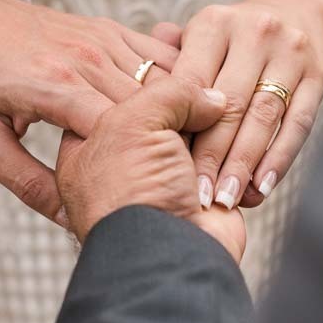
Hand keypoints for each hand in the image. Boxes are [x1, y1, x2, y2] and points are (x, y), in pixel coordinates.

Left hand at [0, 0, 177, 224]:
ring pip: (165, 80)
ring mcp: (101, 38)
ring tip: (189, 151)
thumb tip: (68, 219)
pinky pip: (159, 54)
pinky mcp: (108, 29)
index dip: (149, 162)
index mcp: (54, 86)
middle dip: (173, 142)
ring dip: (181, 113)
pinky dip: (176, 82)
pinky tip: (180, 112)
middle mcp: (86, 57)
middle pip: (154, 107)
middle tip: (185, 180)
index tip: (161, 191)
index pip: (125, 130)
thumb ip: (26, 181)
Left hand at [55, 77, 244, 259]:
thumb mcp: (134, 122)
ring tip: (217, 131)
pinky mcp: (205, 191)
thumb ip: (167, 92)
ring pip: (200, 128)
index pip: (121, 89)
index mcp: (88, 144)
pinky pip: (226, 156)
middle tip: (203, 98)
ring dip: (214, 130)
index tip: (178, 67)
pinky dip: (233, 151)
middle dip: (189, 105)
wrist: (168, 255)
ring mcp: (165, 177)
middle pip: (164, 108)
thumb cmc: (132, 196)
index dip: (153, 76)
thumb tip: (212, 97)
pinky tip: (234, 145)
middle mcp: (124, 161)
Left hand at [167, 0, 322, 210]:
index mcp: (214, 23)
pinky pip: (297, 125)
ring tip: (226, 198)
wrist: (295, 7)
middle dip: (213, 154)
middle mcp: (255, 31)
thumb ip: (171, 69)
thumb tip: (141, 93)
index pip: (194, 82)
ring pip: (264, 117)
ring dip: (244, 164)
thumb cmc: (229, 41)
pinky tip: (260, 187)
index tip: (168, 166)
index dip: (182, 127)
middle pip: (230, 103)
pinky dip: (278, 160)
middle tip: (198, 193)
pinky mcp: (318, 76)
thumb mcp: (196, 41)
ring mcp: (291, 52)